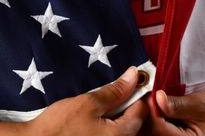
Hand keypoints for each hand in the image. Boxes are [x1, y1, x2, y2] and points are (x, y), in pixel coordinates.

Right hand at [0, 66, 149, 135]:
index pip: (143, 111)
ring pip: (123, 129)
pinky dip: (107, 125)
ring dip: (117, 115)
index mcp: (122, 135)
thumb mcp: (89, 103)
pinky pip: (111, 135)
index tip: (129, 81)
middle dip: (128, 105)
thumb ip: (115, 91)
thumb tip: (135, 75)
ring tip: (101, 105)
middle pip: (135, 122)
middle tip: (112, 93)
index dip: (138, 93)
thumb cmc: (60, 125)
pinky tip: (95, 118)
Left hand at [147, 89, 204, 135]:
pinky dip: (152, 117)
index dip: (151, 109)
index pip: (159, 128)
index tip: (149, 92)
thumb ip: (178, 104)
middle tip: (146, 93)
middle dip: (146, 112)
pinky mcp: (169, 135)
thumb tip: (158, 97)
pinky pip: (155, 129)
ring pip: (150, 130)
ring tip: (149, 98)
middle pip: (151, 130)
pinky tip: (153, 106)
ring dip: (148, 114)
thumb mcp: (201, 104)